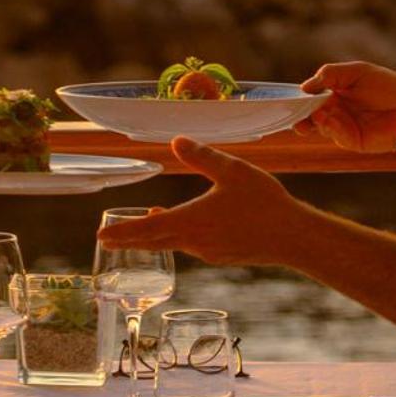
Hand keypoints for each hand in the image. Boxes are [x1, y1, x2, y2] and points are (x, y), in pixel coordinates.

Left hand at [97, 137, 303, 267]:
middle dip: (129, 239)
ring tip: (141, 228)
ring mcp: (209, 252)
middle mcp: (195, 241)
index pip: (148, 228)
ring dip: (153, 237)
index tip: (101, 237)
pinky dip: (177, 238)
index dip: (123, 232)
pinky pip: (191, 246)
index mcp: (191, 221)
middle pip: (154, 241)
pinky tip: (182, 228)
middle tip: (105, 241)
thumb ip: (202, 156)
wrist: (294, 238)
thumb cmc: (264, 203)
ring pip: (173, 243)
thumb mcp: (232, 170)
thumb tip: (175, 141)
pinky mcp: (223, 255)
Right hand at [296, 60, 395, 153]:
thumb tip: (304, 87)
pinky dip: (330, 127)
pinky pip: (335, 134)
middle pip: (309, 113)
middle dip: (299, 113)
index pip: (309, 96)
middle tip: (293, 112)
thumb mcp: (356, 71)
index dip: (297, 97)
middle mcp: (335, 110)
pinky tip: (329, 120)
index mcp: (334, 92)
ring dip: (314, 119)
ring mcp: (342, 126)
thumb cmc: (385, 85)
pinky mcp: (351, 140)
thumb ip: (329, 75)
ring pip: (319, 125)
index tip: (286, 99)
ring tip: (316, 113)